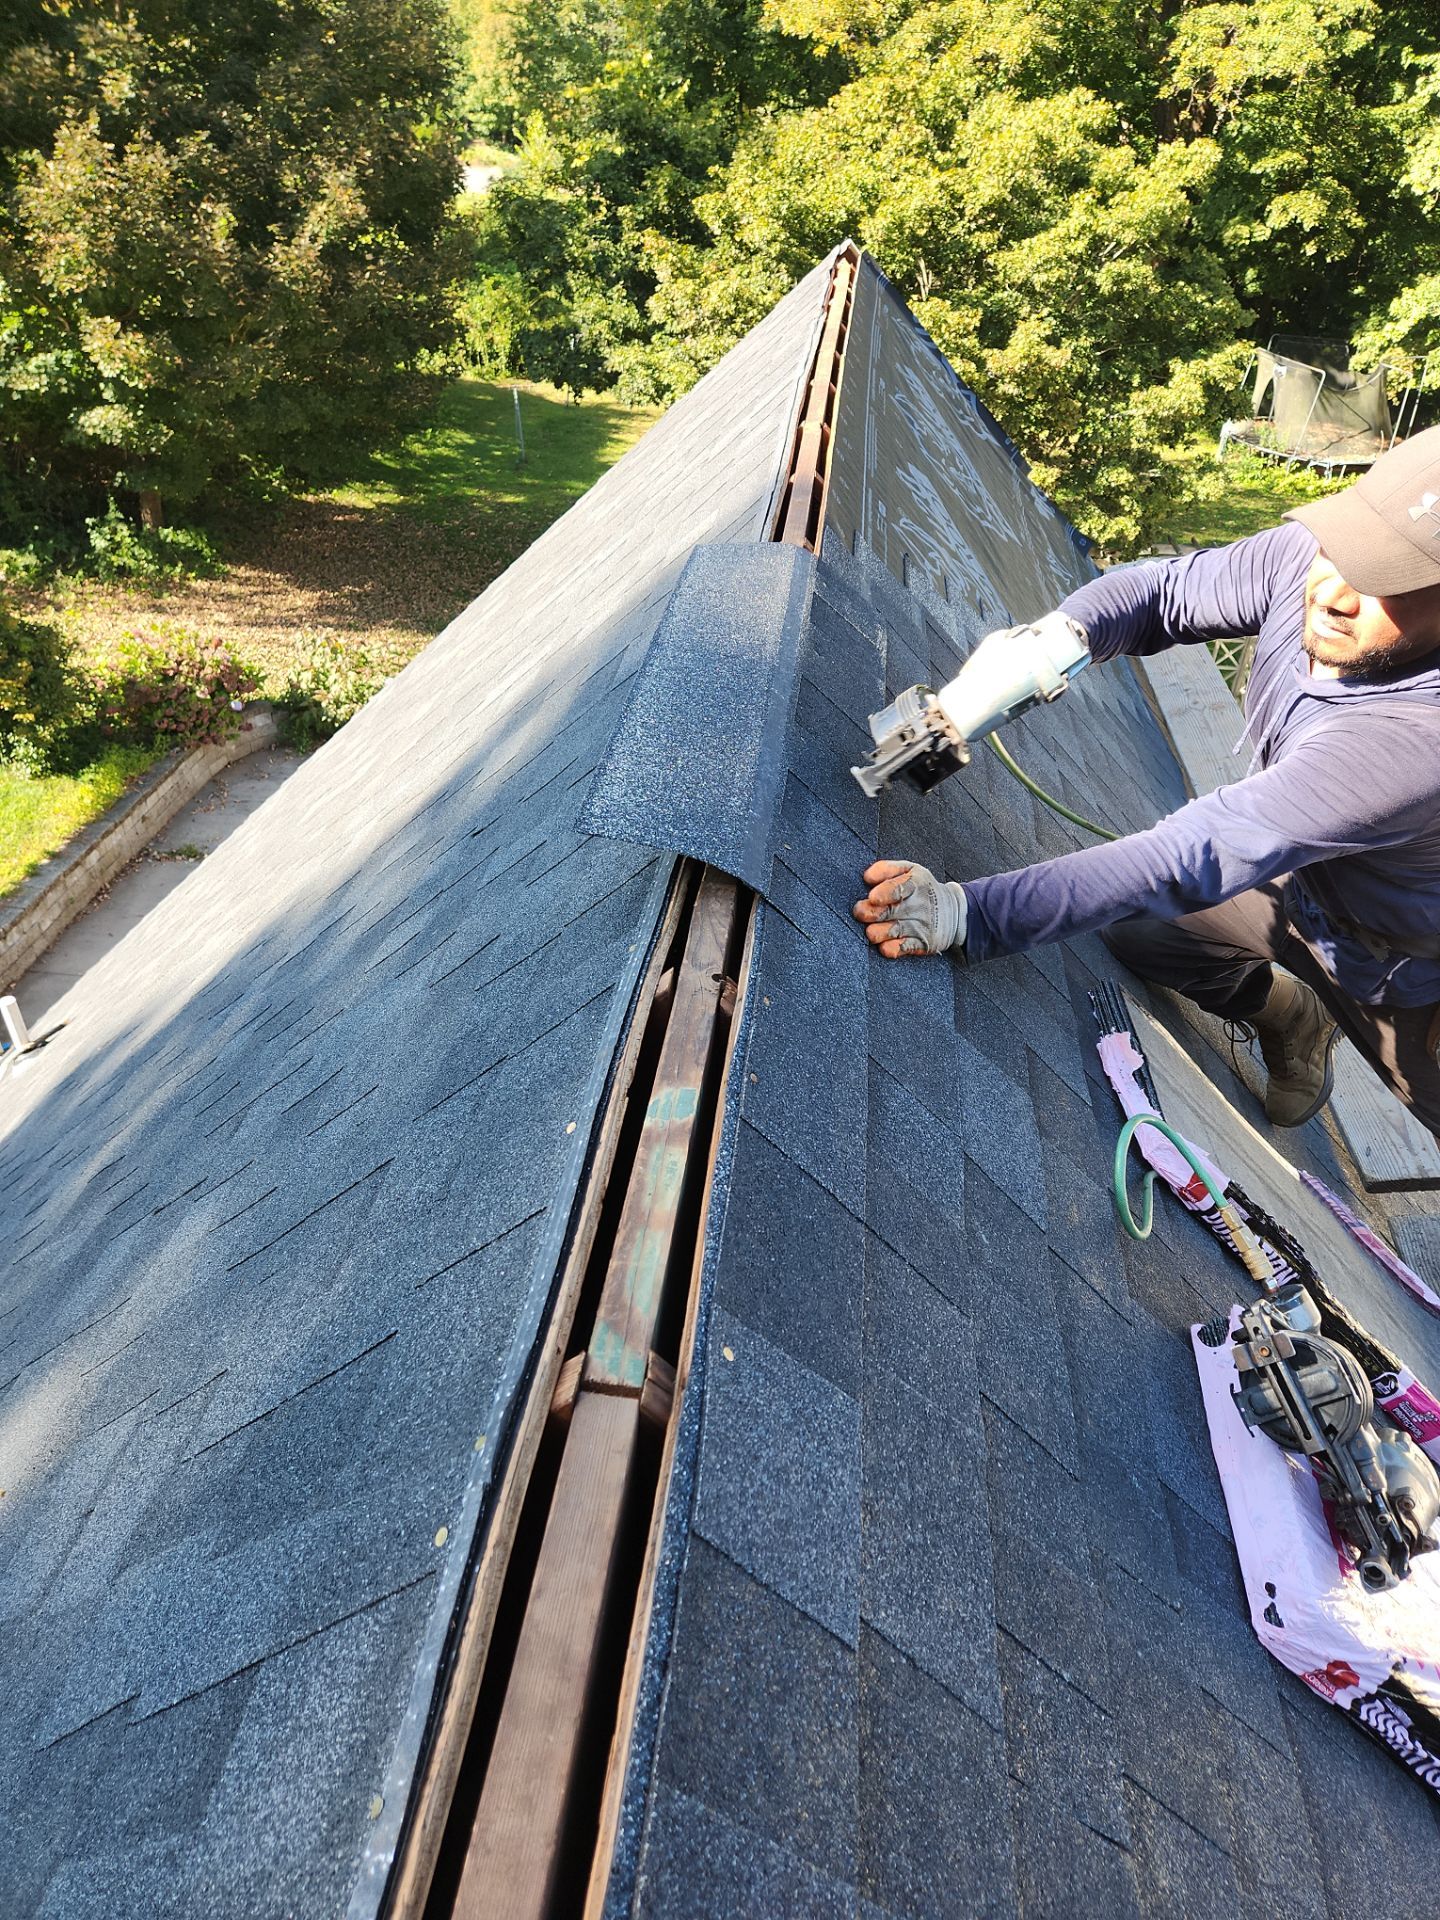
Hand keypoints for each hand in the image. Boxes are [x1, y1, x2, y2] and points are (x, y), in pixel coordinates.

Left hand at [852, 860, 967, 958]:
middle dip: (872, 913)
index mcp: (916, 883)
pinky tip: (883, 946)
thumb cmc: (922, 888)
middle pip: (891, 910)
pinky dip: (892, 949)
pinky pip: (904, 948)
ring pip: (894, 931)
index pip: (900, 888)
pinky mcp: (923, 943)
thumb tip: (867, 877)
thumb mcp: (910, 870)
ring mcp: (921, 925)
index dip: (885, 893)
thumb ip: (886, 869)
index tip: (872, 897)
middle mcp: (919, 905)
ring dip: (877, 933)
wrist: (954, 912)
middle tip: (860, 912)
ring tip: (870, 931)